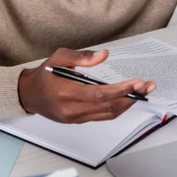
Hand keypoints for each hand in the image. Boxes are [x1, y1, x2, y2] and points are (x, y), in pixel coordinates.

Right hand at [18, 47, 155, 122]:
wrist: (29, 94)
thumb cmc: (44, 74)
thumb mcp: (60, 57)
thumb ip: (82, 57)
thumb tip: (104, 55)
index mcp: (66, 93)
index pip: (99, 95)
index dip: (120, 90)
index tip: (136, 83)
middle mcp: (72, 109)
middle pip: (108, 106)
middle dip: (130, 96)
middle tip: (147, 87)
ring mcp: (75, 118)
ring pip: (108, 114)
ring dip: (127, 104)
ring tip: (142, 92)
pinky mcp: (78, 121)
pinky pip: (102, 117)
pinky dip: (117, 108)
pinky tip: (127, 99)